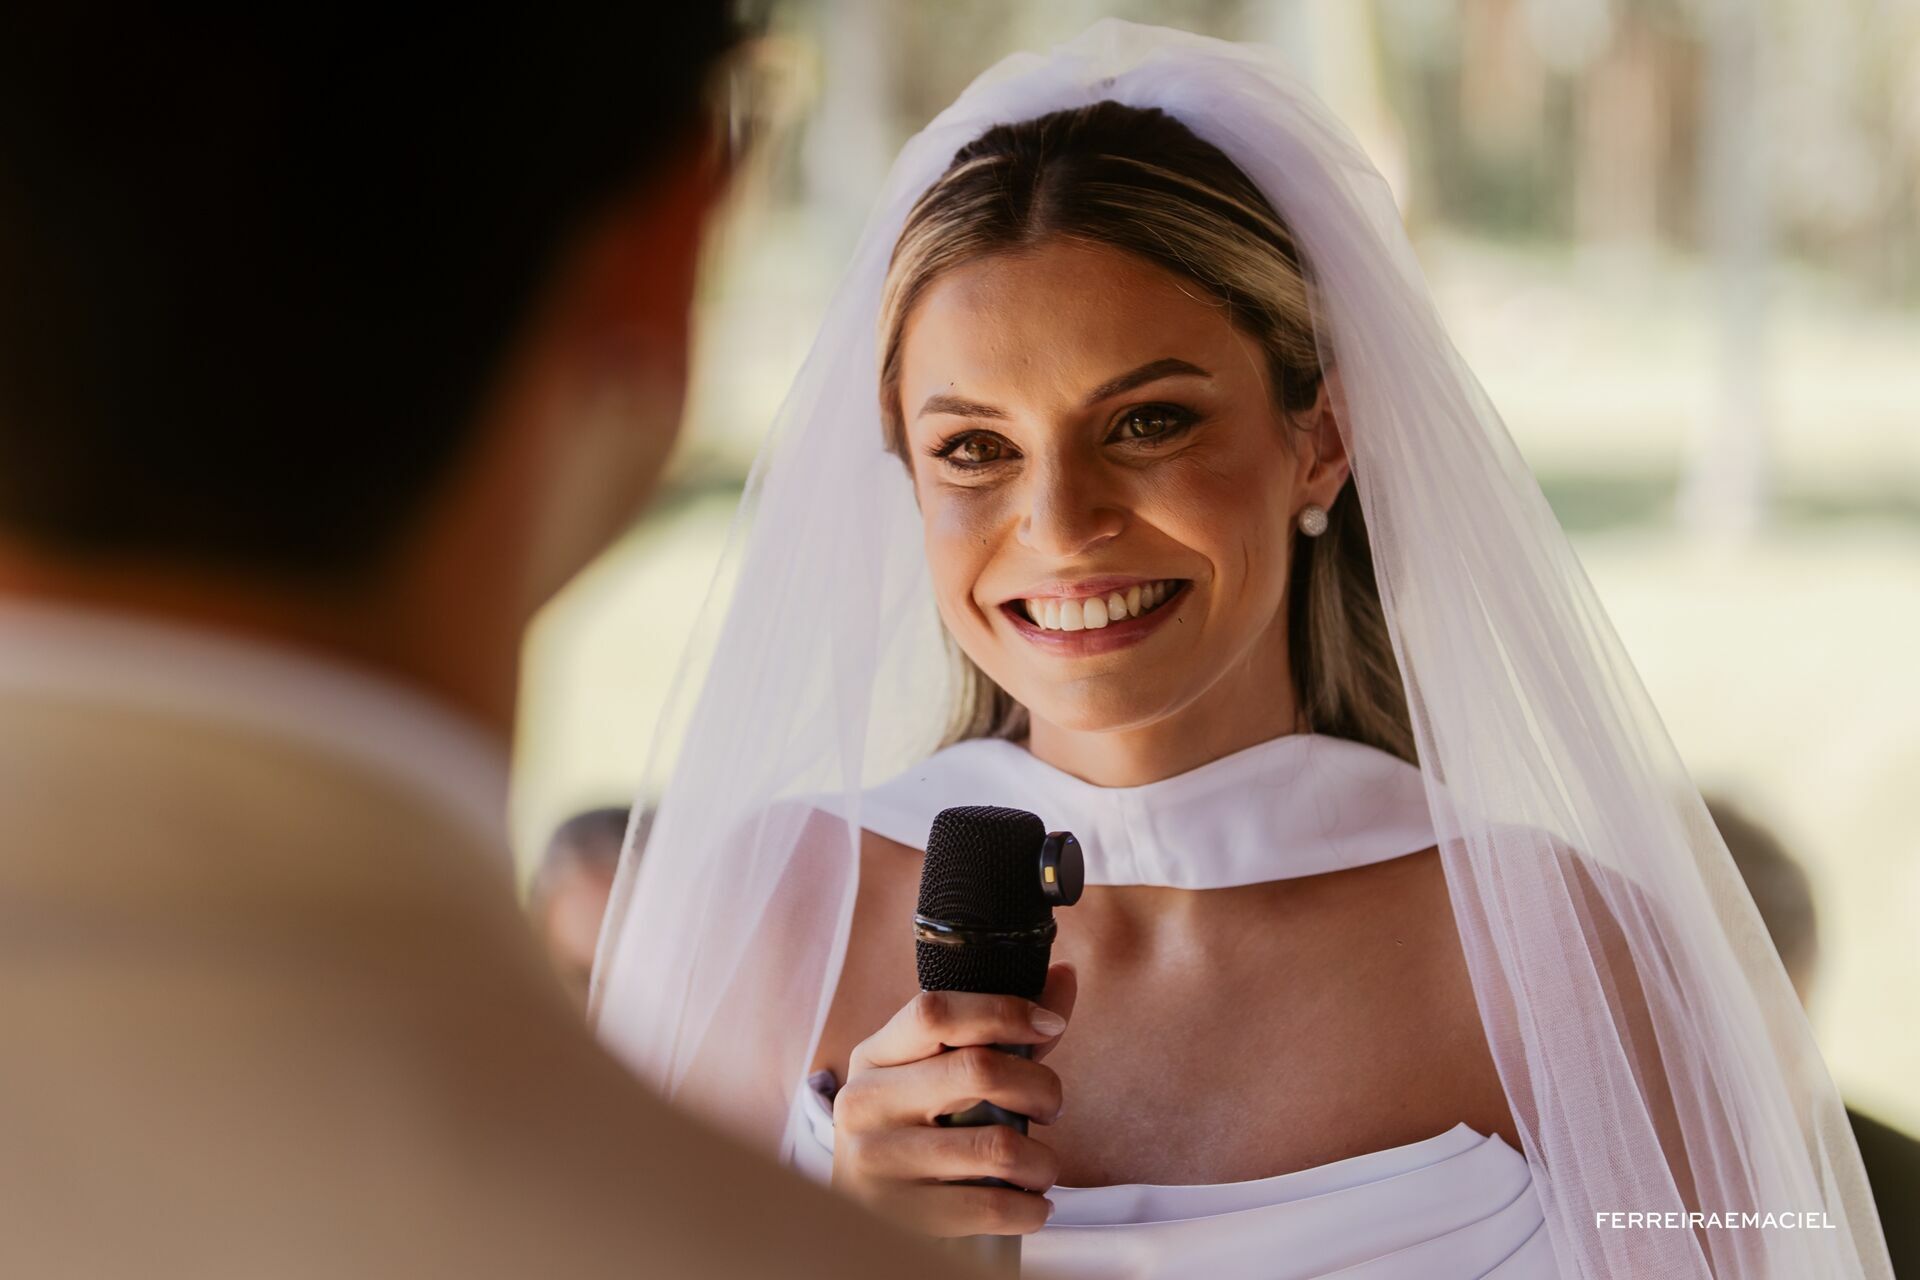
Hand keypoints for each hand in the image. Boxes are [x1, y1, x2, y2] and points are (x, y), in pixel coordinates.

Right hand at [831, 963, 1077, 1237]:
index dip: (1003, 1010)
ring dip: (1042, 1160)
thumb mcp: (940, 1076)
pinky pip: (994, 1207)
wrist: (858, 1227)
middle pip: (977, 1069)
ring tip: (1040, 1167)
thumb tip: (1064, 975)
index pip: (934, 1011)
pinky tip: (1029, 1205)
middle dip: (1041, 1088)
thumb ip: (1003, 1031)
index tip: (1049, 1024)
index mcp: (875, 1056)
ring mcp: (878, 1162)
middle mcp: (866, 1103)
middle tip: (1051, 1108)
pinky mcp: (901, 1218)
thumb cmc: (917, 1133)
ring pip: (997, 1147)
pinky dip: (1031, 1208)